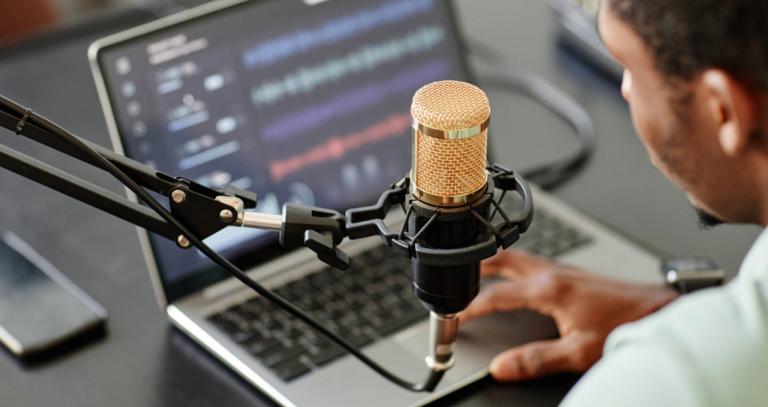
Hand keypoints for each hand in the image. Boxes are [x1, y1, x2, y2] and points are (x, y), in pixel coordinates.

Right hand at [460, 250, 678, 381]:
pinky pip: (533, 263)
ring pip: (518, 258)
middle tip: (458, 273)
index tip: (458, 316)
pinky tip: (517, 279)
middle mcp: (553, 273)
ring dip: (495, 263)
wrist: (656, 310)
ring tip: (479, 272)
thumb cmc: (624, 326)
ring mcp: (563, 270)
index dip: (472, 307)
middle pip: (503, 260)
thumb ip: (535, 360)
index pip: (497, 295)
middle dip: (477, 266)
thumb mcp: (577, 352)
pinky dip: (514, 268)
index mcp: (548, 290)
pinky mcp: (571, 273)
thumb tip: (502, 367)